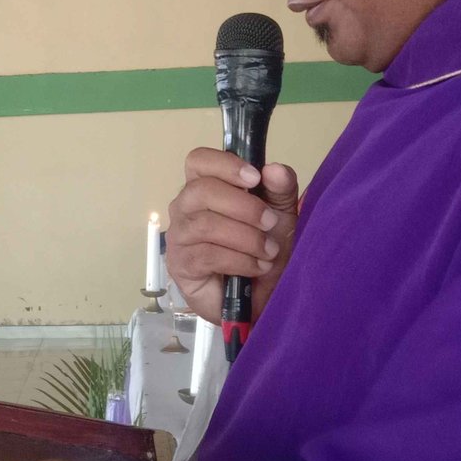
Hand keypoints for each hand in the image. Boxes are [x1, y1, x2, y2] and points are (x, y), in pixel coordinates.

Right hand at [165, 152, 299, 324]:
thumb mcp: (282, 216)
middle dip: (243, 206)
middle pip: (201, 190)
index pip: (198, 160)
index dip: (224, 164)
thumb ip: (281, 190)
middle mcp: (185, 207)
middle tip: (270, 223)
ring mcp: (179, 236)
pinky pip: (207, 254)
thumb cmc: (265, 251)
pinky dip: (240, 260)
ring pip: (205, 224)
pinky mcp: (180, 265)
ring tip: (269, 252)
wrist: (262, 300)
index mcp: (205, 187)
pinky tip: (257, 267)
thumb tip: (274, 169)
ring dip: (246, 238)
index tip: (254, 178)